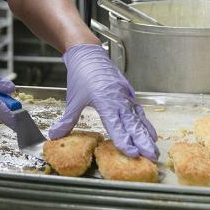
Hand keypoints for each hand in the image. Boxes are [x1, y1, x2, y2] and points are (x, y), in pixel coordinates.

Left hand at [48, 44, 158, 160]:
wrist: (87, 53)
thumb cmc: (81, 74)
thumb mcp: (73, 99)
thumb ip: (67, 120)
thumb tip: (54, 135)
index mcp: (104, 100)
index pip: (116, 125)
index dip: (124, 140)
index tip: (132, 153)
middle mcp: (118, 98)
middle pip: (132, 124)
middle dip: (142, 141)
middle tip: (152, 156)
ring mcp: (124, 95)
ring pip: (138, 118)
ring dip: (147, 134)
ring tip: (154, 149)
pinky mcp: (127, 92)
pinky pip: (138, 110)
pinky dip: (145, 122)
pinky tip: (150, 132)